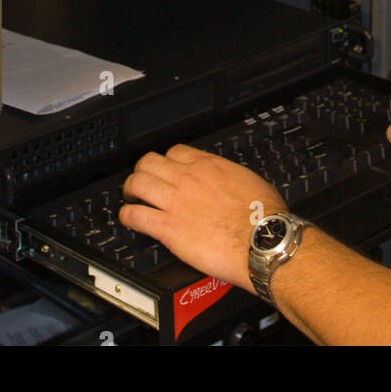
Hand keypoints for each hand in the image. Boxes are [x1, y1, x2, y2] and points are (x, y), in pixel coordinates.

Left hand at [119, 144, 285, 291]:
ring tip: (130, 197)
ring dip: (129, 189)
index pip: (175, 151)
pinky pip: (135, 216)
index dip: (167, 160)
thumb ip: (231, 177)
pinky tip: (128, 220)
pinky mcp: (168, 227)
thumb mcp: (250, 181)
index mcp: (208, 165)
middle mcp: (187, 178)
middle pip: (149, 162)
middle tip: (142, 180)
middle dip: (142, 170)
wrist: (261, 240)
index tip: (166, 168)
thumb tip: (231, 183)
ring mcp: (175, 201)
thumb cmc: (263, 217)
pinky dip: (127, 216)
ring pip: (137, 183)